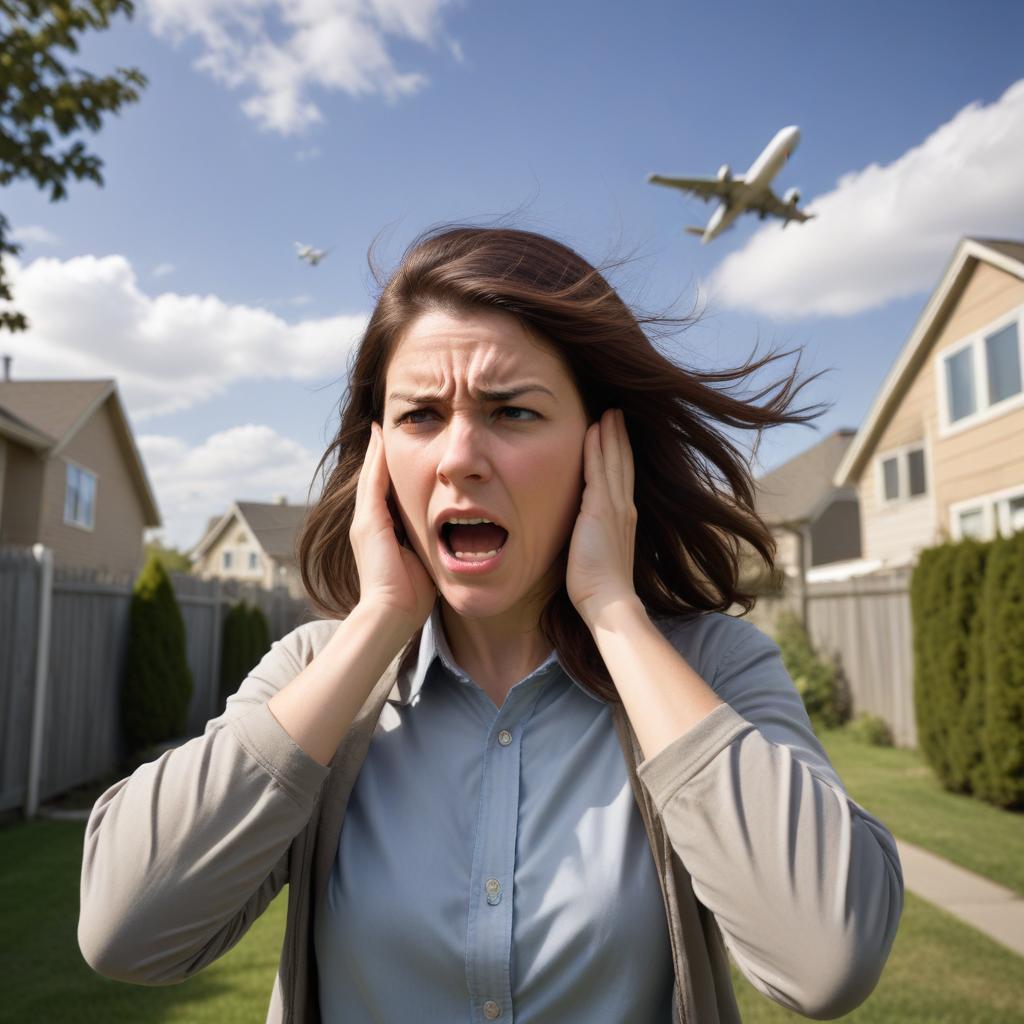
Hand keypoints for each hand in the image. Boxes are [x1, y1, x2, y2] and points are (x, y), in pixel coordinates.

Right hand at [350, 422, 436, 633]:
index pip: (387, 493)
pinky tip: (381, 439)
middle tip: (384, 427)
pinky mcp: (368, 523)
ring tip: (382, 426)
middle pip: (375, 479)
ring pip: (372, 476)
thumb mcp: (422, 562)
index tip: (401, 448)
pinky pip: (373, 482)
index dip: (392, 470)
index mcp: (381, 533)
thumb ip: (429, 546)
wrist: (391, 615)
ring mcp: (365, 522)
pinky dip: (376, 460)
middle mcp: (368, 523)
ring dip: (377, 451)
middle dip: (381, 455)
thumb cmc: (411, 598)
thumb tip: (452, 539)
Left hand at [566, 408, 640, 628]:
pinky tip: (593, 429)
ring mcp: (615, 506)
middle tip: (617, 413)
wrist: (608, 600)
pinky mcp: (601, 508)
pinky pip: (598, 469)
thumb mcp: (599, 555)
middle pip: (623, 463)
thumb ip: (594, 538)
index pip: (622, 478)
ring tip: (609, 412)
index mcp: (624, 519)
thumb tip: (583, 535)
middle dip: (620, 436)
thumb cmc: (599, 588)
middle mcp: (624, 508)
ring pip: (613, 460)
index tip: (616, 434)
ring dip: (610, 434)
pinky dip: (597, 447)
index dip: (620, 454)